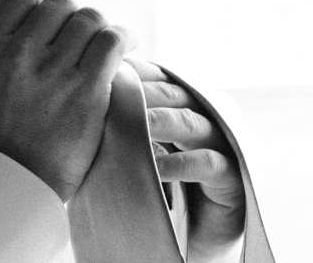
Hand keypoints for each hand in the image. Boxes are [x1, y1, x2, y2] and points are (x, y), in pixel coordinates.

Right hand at [0, 0, 127, 201]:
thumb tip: (43, 7)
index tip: (55, 15)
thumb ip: (9, 43)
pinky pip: (112, 40)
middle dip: (75, 16)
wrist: (16, 183)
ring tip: (107, 42)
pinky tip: (126, 46)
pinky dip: (124, 38)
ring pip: (89, 18)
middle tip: (83, 37)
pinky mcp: (85, 90)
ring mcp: (51, 72)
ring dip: (101, 28)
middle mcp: (17, 54)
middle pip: (60, 3)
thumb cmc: (5, 132)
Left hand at [128, 58, 245, 258]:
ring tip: (137, 123)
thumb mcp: (134, 155)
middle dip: (145, 92)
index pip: (157, 80)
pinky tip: (159, 167)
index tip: (109, 70)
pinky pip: (207, 162)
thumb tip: (82, 106)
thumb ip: (119, 130)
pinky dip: (181, 163)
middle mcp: (201, 120)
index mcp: (178, 108)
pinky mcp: (231, 177)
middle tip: (117, 91)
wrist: (187, 241)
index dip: (136, 73)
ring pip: (190, 122)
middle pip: (173, 95)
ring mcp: (219, 146)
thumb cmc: (156, 192)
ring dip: (162, 120)